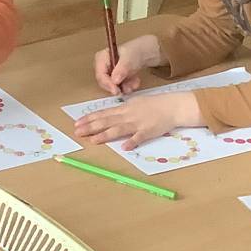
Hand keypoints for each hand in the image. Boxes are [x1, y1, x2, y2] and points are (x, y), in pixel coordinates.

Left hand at [74, 90, 197, 149]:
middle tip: (78, 132)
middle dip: (91, 127)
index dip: (90, 118)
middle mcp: (128, 115)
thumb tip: (111, 115)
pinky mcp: (148, 132)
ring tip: (93, 140)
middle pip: (107, 121)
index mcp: (125, 108)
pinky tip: (124, 148)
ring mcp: (138, 124)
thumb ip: (123, 110)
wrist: (172, 106)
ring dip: (105, 135)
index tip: (77, 123)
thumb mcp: (136, 103)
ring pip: (119, 129)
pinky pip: (139, 138)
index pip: (103, 113)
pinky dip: (132, 142)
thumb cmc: (154, 104)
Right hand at [94, 34, 160, 95]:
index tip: (116, 90)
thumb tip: (115, 81)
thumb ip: (121, 69)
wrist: (142, 53)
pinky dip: (128, 86)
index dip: (107, 84)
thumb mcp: (128, 59)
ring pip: (112, 87)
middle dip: (117, 87)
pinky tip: (135, 81)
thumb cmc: (133, 52)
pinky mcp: (115, 80)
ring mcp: (108, 74)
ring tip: (135, 82)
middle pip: (104, 83)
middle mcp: (102, 67)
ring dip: (125, 87)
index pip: (100, 74)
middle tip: (127, 89)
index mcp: (101, 58)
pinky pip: (119, 88)